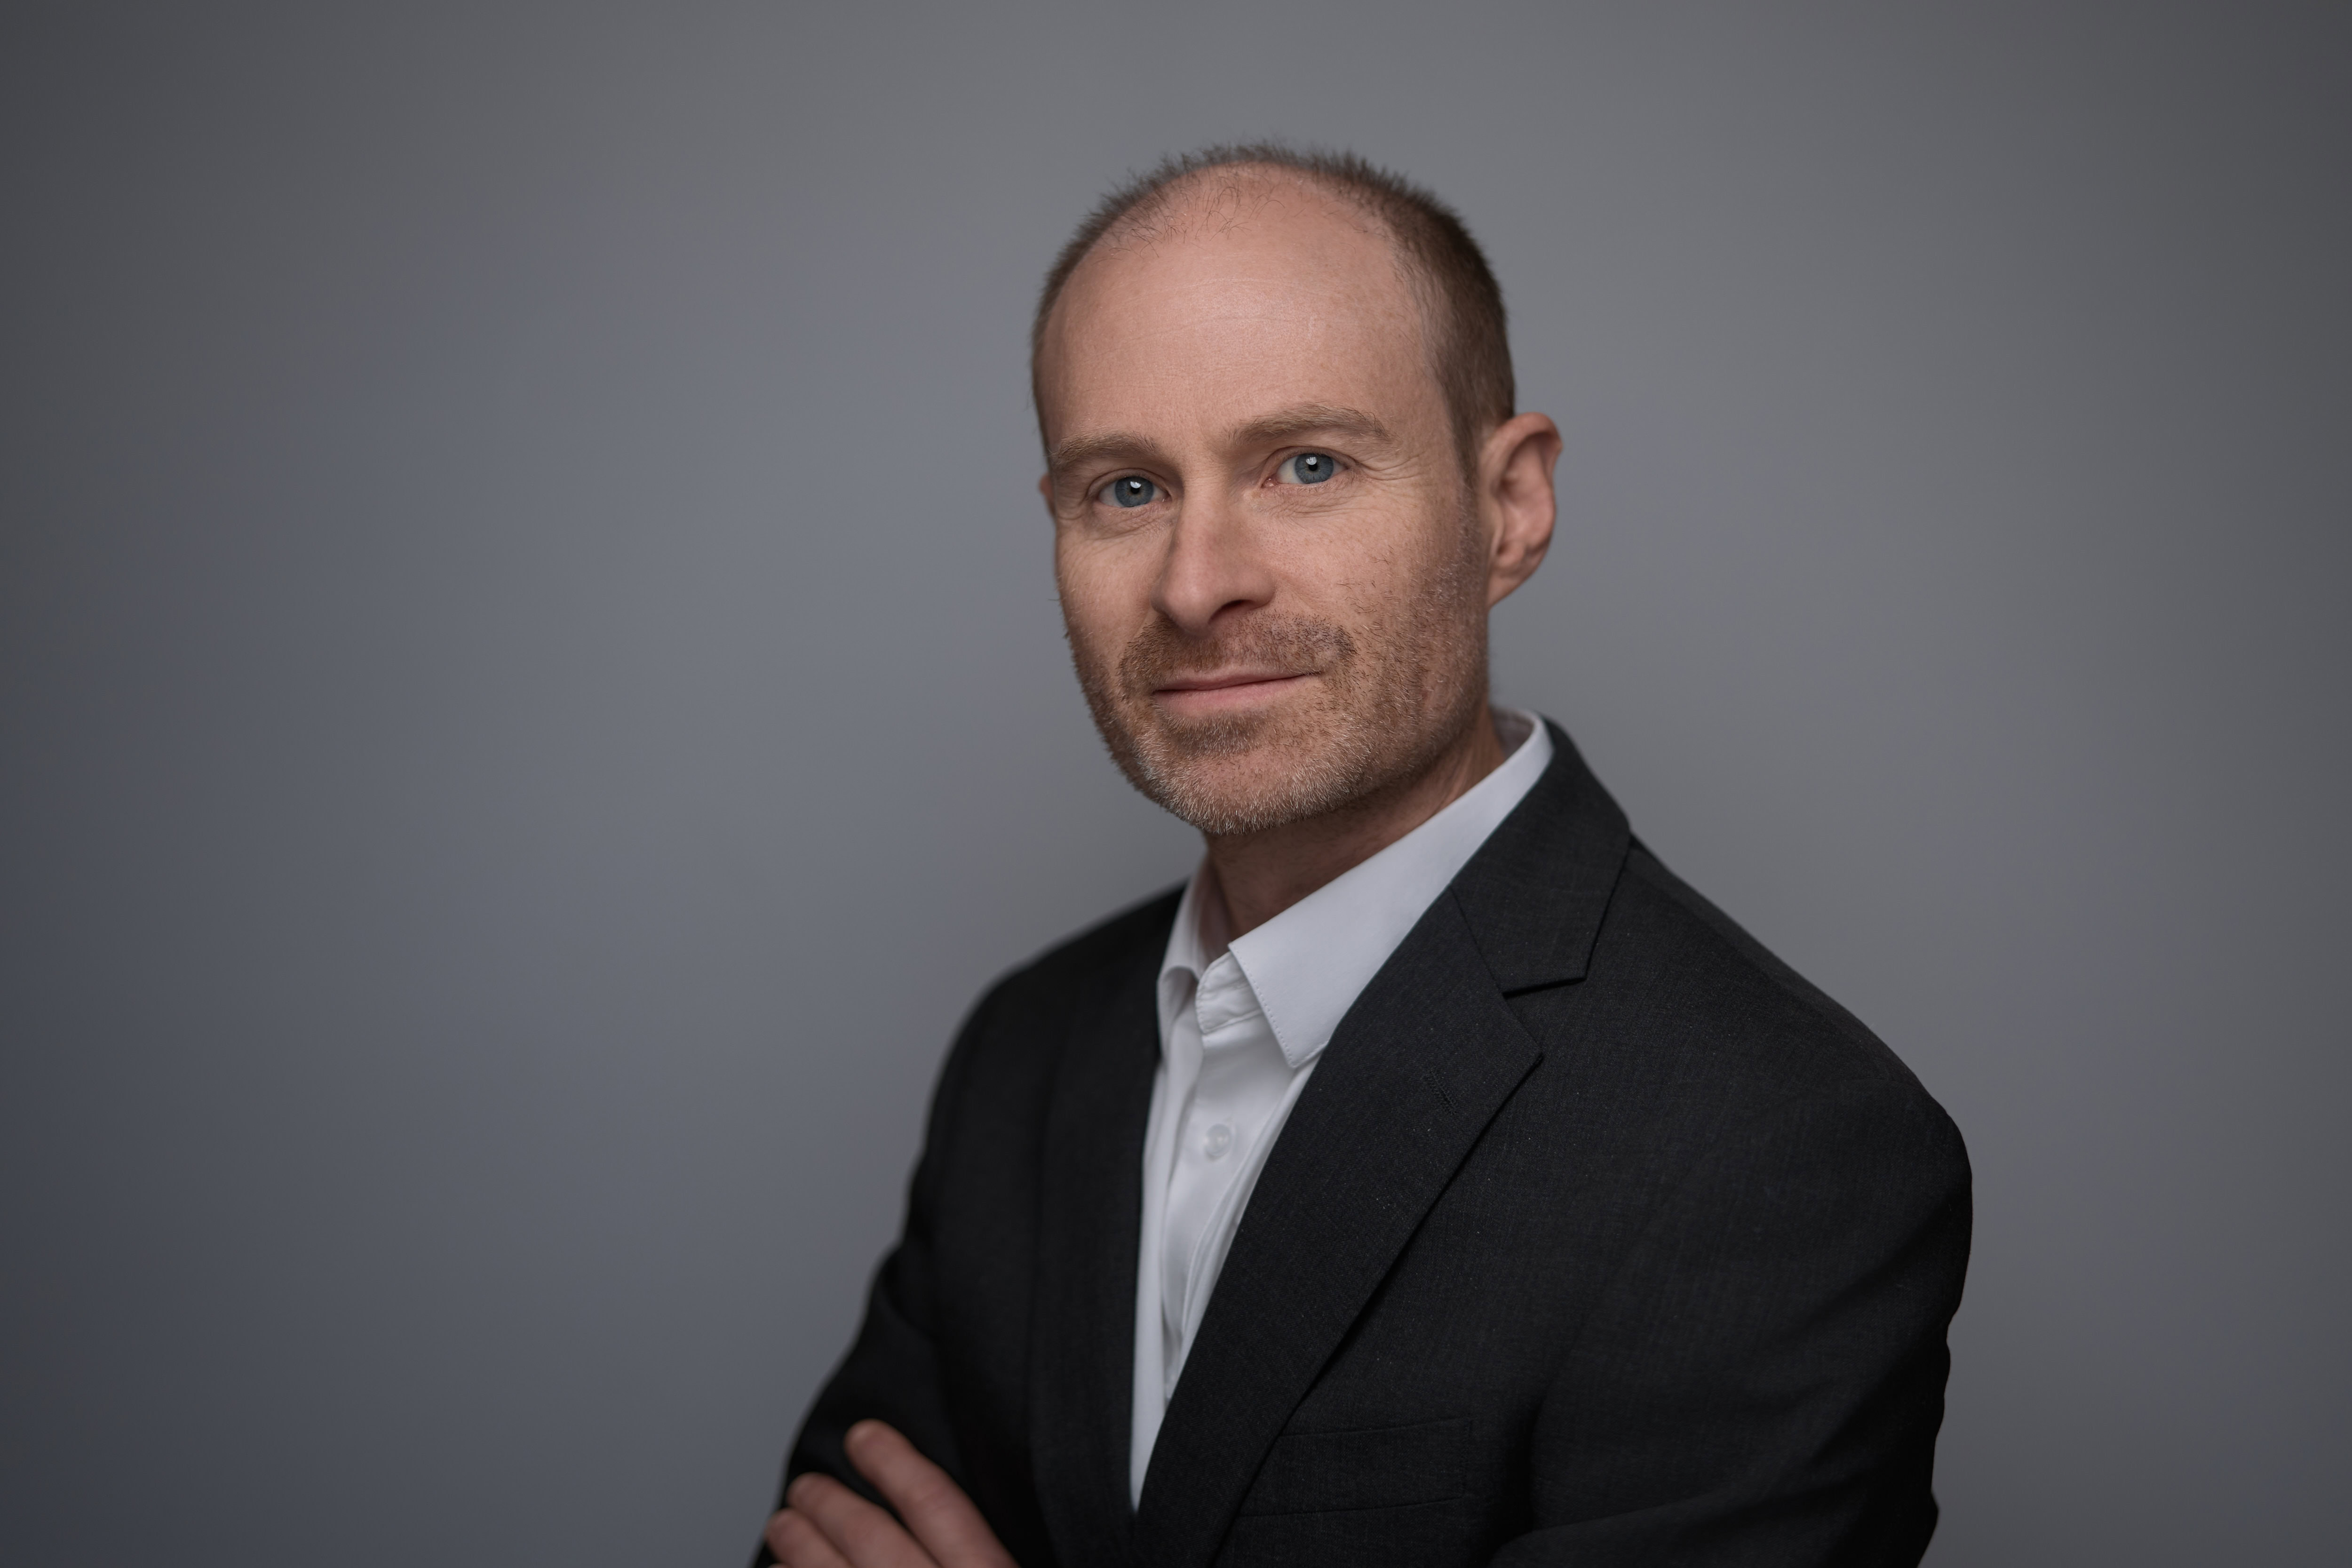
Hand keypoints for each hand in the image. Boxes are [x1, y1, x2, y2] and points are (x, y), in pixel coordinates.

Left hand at [765, 1421, 1017, 1567]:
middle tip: (806, 1487)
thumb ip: (995, 1544)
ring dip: (798, 1545)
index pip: (933, 1503)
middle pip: (868, 1537)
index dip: (892, 1461)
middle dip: (829, 1503)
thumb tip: (974, 1507)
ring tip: (782, 1525)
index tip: (864, 1435)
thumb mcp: (1027, 1563)